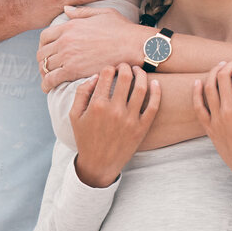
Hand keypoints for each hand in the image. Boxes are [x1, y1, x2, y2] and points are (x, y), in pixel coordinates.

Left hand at [39, 5, 152, 90]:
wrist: (132, 45)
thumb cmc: (122, 29)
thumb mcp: (102, 14)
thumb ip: (81, 12)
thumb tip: (66, 8)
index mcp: (70, 26)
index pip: (45, 37)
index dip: (43, 46)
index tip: (48, 52)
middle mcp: (65, 40)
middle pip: (42, 53)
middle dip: (43, 61)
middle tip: (48, 68)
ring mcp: (67, 55)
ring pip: (44, 67)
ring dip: (44, 73)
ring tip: (49, 79)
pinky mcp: (73, 70)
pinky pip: (51, 79)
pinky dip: (46, 84)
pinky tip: (48, 88)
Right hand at [68, 64, 160, 187]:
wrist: (99, 164)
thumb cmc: (85, 138)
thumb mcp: (75, 115)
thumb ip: (82, 93)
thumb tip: (96, 76)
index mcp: (97, 106)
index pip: (107, 75)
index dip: (110, 68)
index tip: (111, 69)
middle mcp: (115, 111)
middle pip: (126, 78)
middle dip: (125, 67)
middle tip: (125, 66)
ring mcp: (130, 119)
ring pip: (141, 88)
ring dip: (141, 74)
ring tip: (138, 71)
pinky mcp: (142, 128)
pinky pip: (153, 105)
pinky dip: (157, 91)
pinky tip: (155, 82)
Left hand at [195, 60, 231, 193]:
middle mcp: (229, 109)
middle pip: (222, 76)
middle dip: (229, 65)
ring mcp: (217, 118)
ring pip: (209, 88)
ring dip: (213, 73)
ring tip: (220, 67)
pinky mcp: (210, 128)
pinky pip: (198, 107)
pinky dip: (196, 93)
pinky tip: (198, 83)